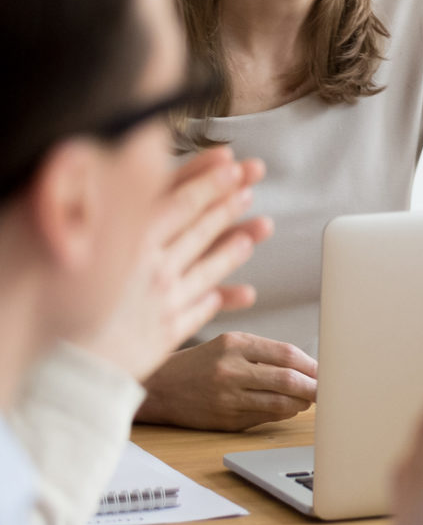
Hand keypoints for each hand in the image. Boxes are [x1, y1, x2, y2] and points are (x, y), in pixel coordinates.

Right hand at [75, 149, 271, 379]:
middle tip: (253, 180)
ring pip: (209, 267)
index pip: (177, 202)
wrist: (58, 360)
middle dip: (227, 201)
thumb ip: (116, 216)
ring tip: (262, 226)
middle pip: (199, 228)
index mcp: (129, 243)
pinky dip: (223, 298)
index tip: (230, 163)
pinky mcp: (166, 332)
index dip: (206, 181)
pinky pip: (202, 309)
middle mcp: (151, 269)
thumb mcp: (81, 245)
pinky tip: (245, 293)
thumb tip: (136, 177)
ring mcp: (162, 301)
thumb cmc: (58, 297)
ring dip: (236, 244)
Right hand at [135, 332, 317, 430]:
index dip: (313, 365)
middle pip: (289, 380)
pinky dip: (283, 413)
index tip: (329, 370)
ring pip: (280, 403)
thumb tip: (312, 368)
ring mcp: (228, 397)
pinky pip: (266, 417)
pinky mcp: (226, 419)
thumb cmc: (202, 362)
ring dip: (302, 403)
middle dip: (315, 387)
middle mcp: (231, 369)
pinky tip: (287, 407)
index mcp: (235, 344)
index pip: (288, 354)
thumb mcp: (230, 344)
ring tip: (308, 399)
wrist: (161, 387)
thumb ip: (267, 353)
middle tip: (328, 389)